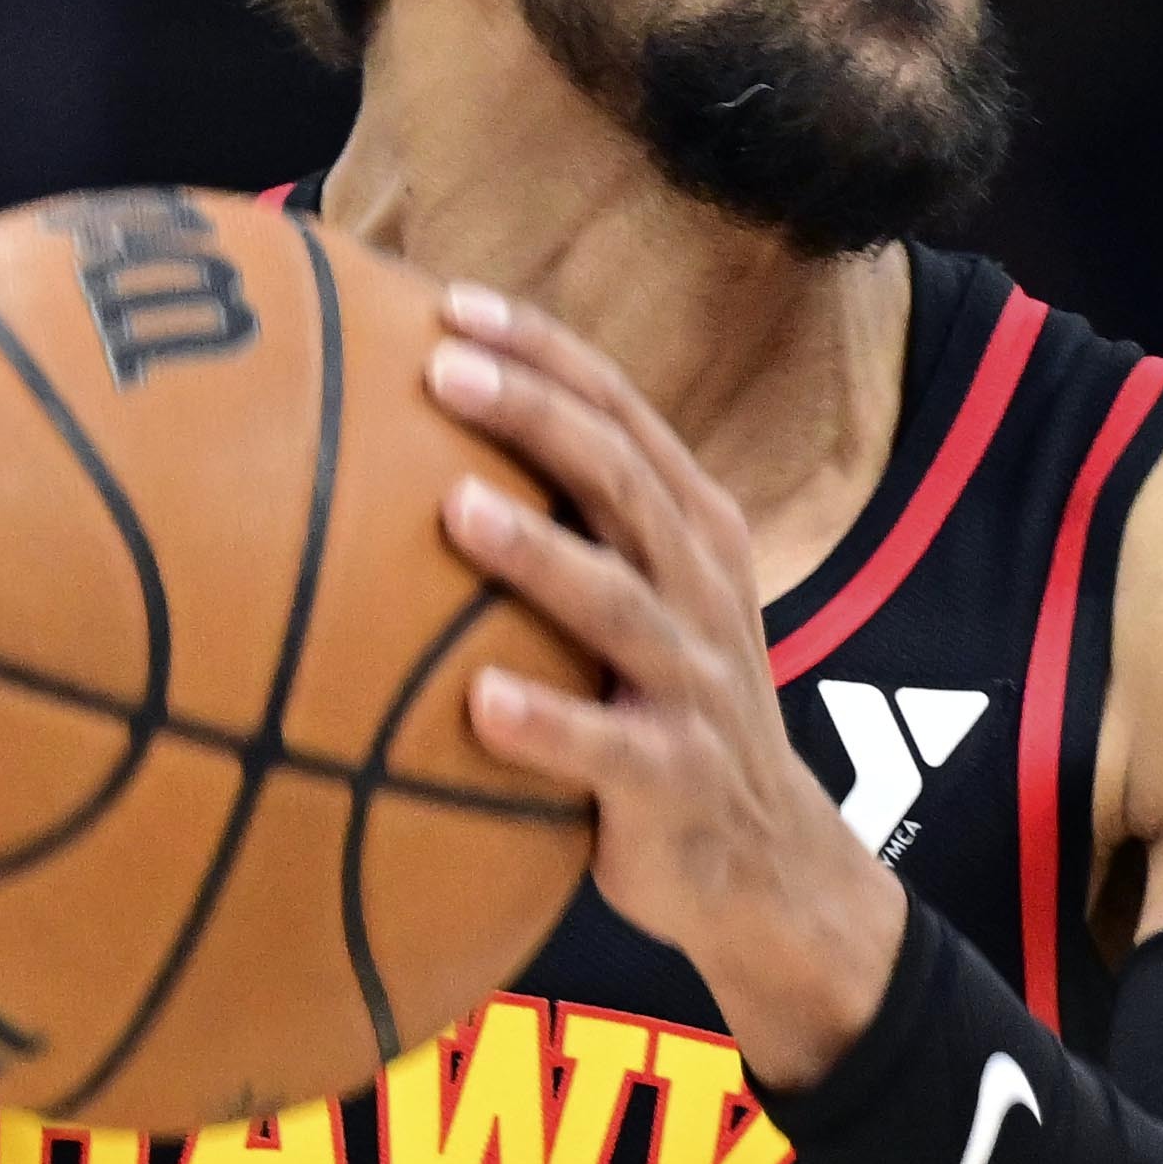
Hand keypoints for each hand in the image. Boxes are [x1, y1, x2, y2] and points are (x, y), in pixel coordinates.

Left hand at [427, 286, 897, 1083]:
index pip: (622, 415)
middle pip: (622, 481)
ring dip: (539, 553)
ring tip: (455, 509)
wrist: (766, 861)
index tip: (449, 302)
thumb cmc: (659, 709)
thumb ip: (566, 526)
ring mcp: (693, 684)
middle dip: (537, 415)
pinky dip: (547, 724)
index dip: (546, 354)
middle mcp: (701, 590)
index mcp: (691, 531)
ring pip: (620, 602)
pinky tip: (477, 703)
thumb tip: (397, 448)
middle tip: (443, 368)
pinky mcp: (673, 779)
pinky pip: (606, 749)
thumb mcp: (639, 601)